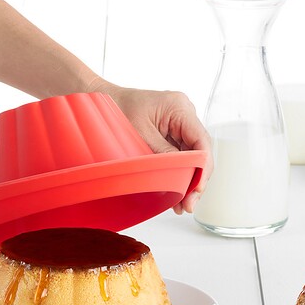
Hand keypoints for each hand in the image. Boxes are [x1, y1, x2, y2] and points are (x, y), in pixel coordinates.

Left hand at [91, 82, 213, 213]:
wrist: (101, 100)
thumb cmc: (115, 109)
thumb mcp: (140, 135)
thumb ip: (164, 155)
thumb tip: (182, 176)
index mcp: (179, 108)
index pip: (202, 142)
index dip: (203, 168)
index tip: (196, 189)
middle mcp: (184, 114)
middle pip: (200, 151)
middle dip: (196, 179)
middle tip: (188, 204)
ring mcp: (179, 123)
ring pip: (193, 156)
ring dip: (188, 179)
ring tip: (181, 203)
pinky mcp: (172, 132)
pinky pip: (182, 154)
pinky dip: (179, 172)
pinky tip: (176, 190)